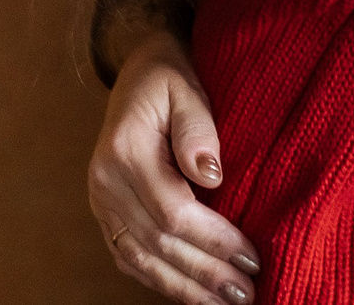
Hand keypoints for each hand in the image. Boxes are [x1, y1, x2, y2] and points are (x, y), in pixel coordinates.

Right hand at [89, 29, 261, 303]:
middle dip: (205, 274)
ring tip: (226, 304)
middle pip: (158, 244)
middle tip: (247, 294)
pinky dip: (161, 281)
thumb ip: (198, 127)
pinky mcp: (107, 213)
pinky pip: (130, 258)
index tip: (252, 255)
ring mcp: (101, 202)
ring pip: (141, 260)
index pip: (172, 212)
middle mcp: (104, 183)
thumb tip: (212, 175)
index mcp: (124, 151)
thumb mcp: (186, 85)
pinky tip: (193, 295)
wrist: (137, 72)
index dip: (214, 240)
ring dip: (184, 288)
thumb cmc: (169, 76)